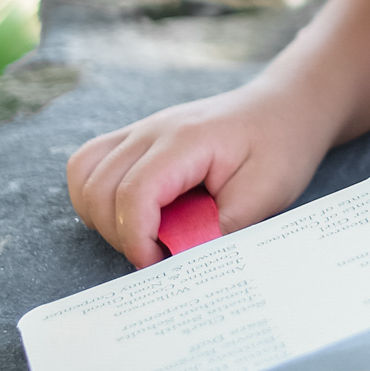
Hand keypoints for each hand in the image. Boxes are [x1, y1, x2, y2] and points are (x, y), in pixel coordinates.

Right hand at [67, 79, 329, 269]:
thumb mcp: (265, 193)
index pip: (134, 193)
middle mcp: (153, 129)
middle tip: (158, 254)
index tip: (158, 263)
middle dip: (119, 233)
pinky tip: (132, 215)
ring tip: (142, 235)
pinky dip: (96, 195)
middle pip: (99, 187)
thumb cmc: (280, 146)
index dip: (136, 238)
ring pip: (83, 173)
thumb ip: (220, 228)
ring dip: (100, 215)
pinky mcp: (137, 139)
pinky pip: (90, 164)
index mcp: (187, 140)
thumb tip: (183, 263)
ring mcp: (141, 130)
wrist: (286, 107)